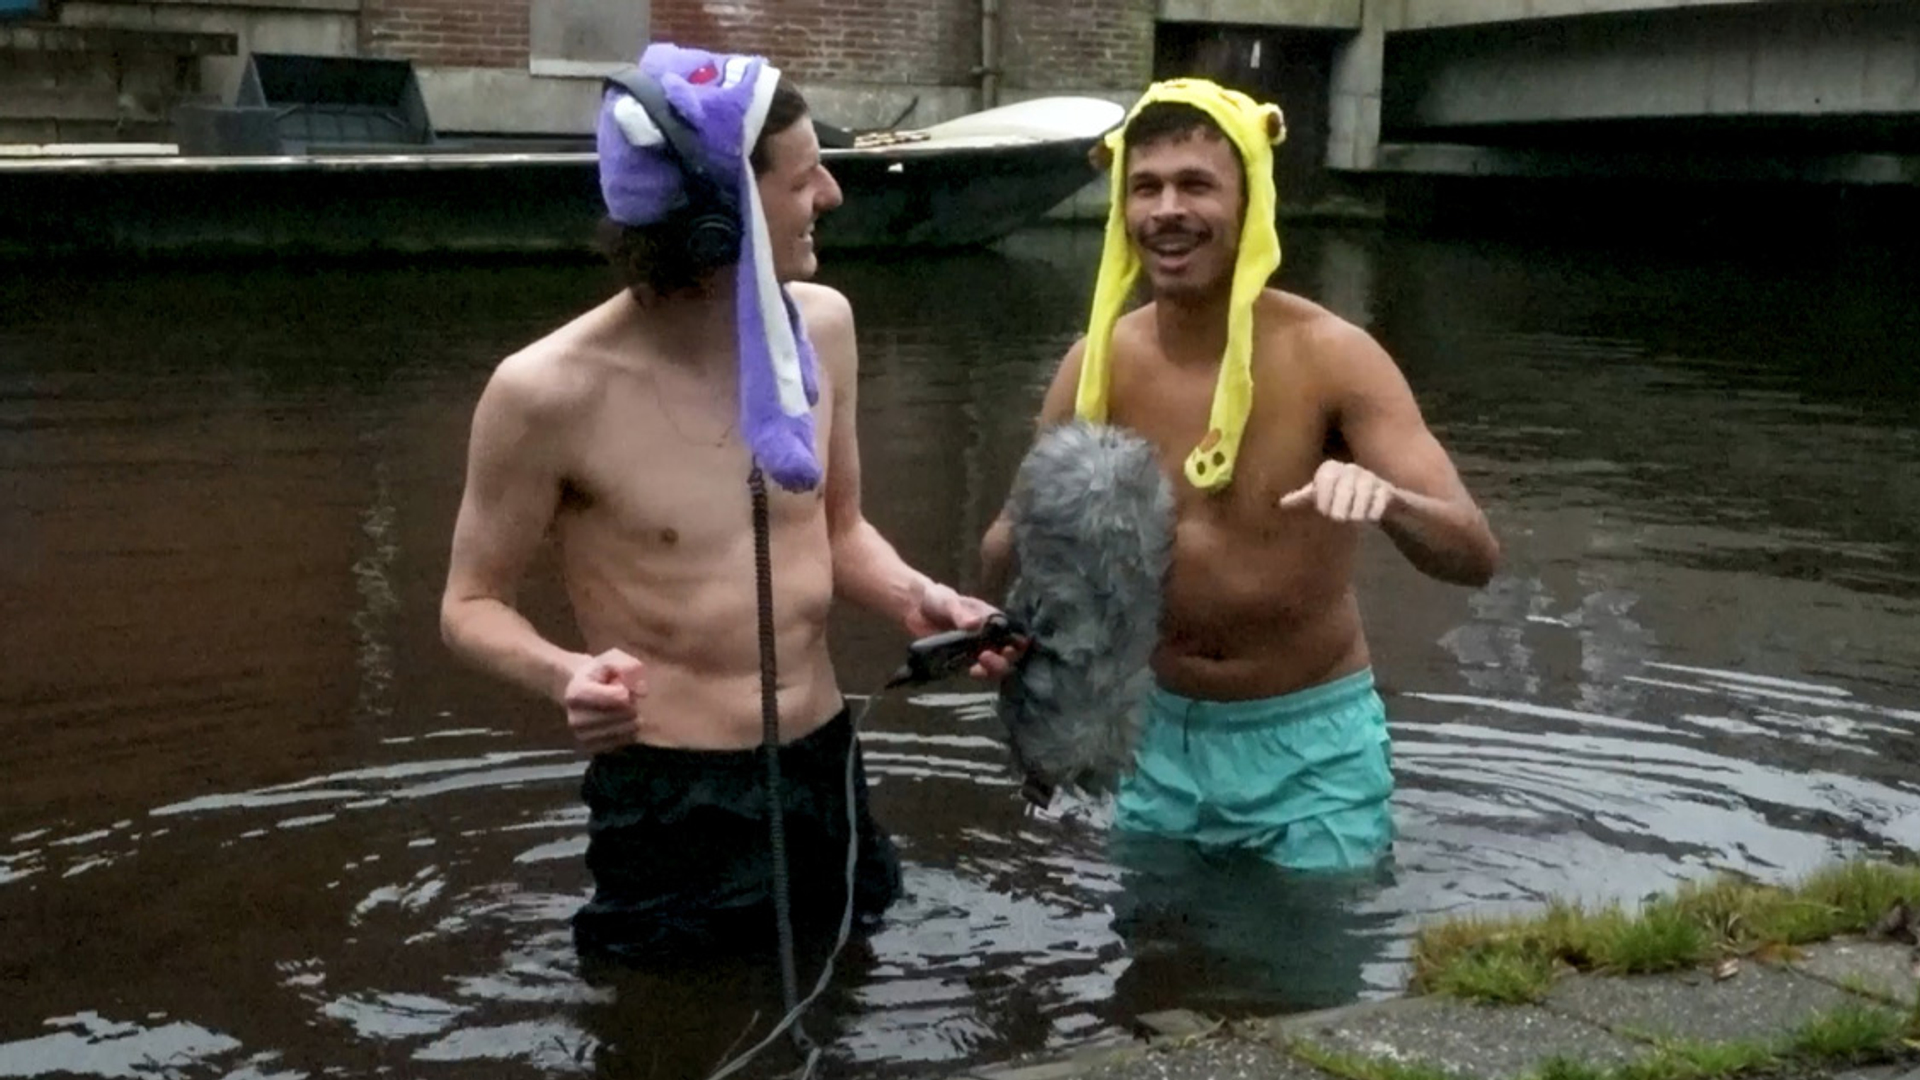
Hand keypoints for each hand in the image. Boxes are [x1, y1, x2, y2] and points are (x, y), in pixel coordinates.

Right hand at [562, 649, 648, 753]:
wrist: (578, 690)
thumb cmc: (599, 673)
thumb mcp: (611, 658)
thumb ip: (627, 667)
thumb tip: (642, 692)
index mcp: (576, 694)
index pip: (619, 699)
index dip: (627, 690)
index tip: (621, 686)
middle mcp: (576, 719)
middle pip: (624, 715)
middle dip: (631, 704)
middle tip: (623, 697)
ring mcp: (583, 737)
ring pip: (627, 730)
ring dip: (631, 718)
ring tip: (621, 709)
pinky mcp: (593, 750)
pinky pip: (625, 741)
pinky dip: (629, 731)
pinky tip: (620, 721)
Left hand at [908, 580, 1026, 682]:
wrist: (916, 609)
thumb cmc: (938, 599)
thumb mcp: (949, 602)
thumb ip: (961, 614)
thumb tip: (975, 624)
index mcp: (992, 619)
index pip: (1014, 633)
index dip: (1018, 644)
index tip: (1010, 648)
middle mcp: (989, 636)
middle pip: (1008, 655)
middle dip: (1003, 660)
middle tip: (986, 657)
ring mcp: (978, 649)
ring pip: (995, 666)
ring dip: (991, 670)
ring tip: (977, 668)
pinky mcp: (964, 660)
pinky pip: (978, 671)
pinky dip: (978, 674)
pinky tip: (970, 672)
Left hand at [1278, 460, 1398, 523]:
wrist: (1374, 499)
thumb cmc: (1341, 497)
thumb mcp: (1320, 497)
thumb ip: (1302, 499)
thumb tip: (1280, 503)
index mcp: (1331, 469)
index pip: (1325, 478)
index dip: (1323, 496)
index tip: (1323, 511)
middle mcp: (1351, 469)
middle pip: (1345, 486)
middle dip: (1341, 506)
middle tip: (1339, 518)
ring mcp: (1370, 478)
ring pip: (1364, 493)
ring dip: (1357, 510)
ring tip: (1354, 517)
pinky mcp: (1387, 490)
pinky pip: (1382, 499)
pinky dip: (1375, 511)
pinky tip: (1371, 516)